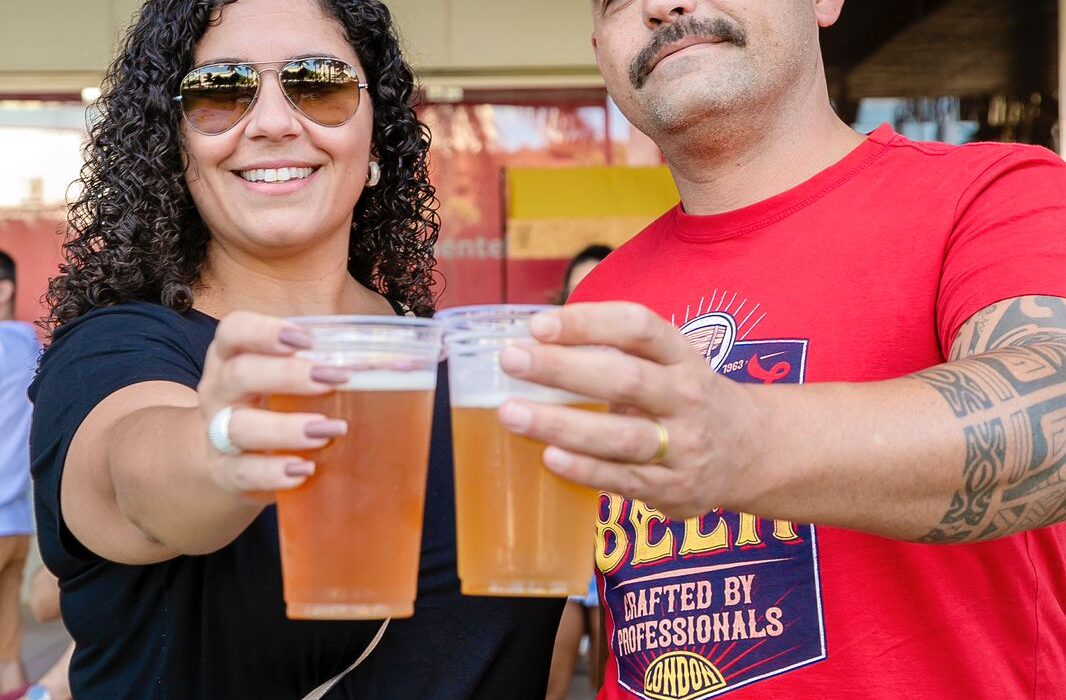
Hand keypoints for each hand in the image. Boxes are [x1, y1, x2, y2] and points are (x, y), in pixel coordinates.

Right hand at [197, 311, 349, 497]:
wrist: (235, 462)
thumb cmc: (277, 406)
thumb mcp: (292, 379)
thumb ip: (334, 364)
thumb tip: (410, 364)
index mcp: (233, 356)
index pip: (234, 330)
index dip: (265, 331)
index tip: (305, 339)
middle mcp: (219, 390)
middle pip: (240, 374)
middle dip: (289, 375)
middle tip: (334, 379)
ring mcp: (217, 434)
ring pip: (240, 427)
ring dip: (287, 428)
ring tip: (329, 430)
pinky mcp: (226, 472)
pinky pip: (242, 472)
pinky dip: (274, 471)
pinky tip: (305, 469)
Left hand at [496, 302, 767, 519]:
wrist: (753, 451)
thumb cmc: (685, 398)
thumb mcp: (670, 362)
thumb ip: (616, 353)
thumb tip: (535, 343)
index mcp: (682, 356)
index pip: (638, 328)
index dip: (587, 322)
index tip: (538, 325)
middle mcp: (687, 398)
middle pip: (624, 379)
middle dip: (562, 369)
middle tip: (511, 360)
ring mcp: (683, 447)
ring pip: (621, 436)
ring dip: (562, 425)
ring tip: (512, 414)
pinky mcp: (673, 489)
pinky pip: (624, 479)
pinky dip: (585, 470)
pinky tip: (550, 457)